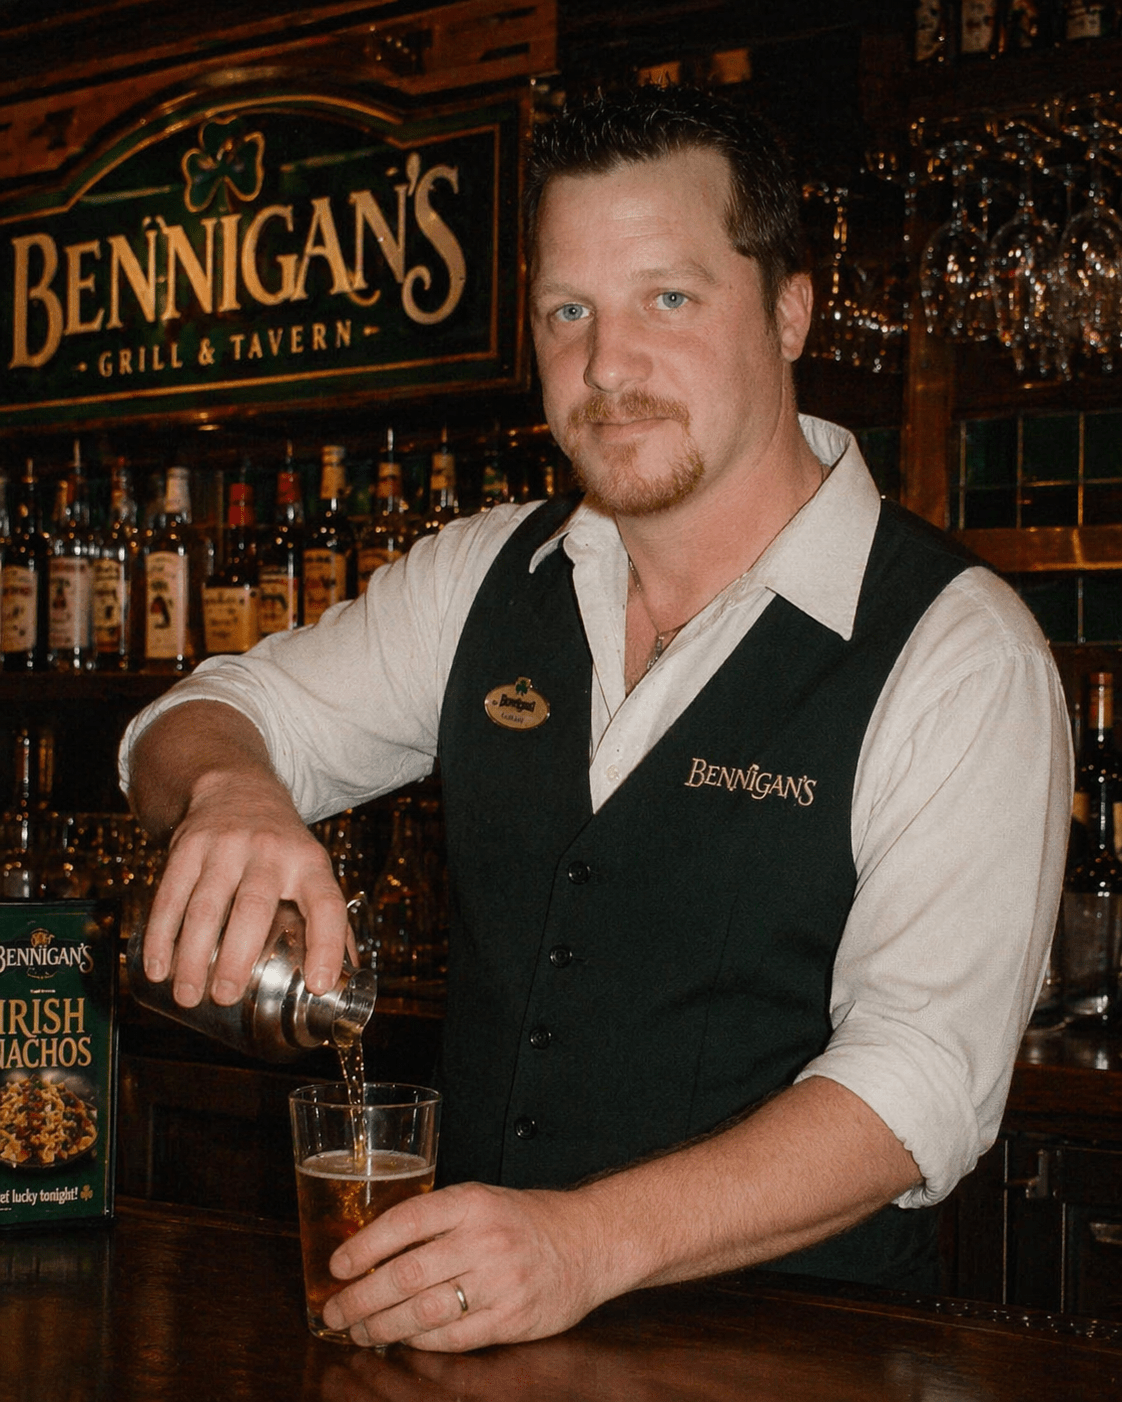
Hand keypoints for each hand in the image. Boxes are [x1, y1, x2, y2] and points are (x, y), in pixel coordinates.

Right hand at [142, 765, 349, 1008]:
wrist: (237, 788)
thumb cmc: (282, 845)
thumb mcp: (312, 867)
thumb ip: (330, 917)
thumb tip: (347, 977)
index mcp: (309, 863)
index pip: (326, 904)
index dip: (327, 944)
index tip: (318, 984)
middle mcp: (269, 851)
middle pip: (254, 906)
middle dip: (238, 956)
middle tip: (226, 996)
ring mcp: (225, 846)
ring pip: (206, 906)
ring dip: (193, 955)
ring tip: (189, 995)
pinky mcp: (187, 846)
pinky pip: (170, 895)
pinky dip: (161, 935)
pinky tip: (157, 968)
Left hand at [321, 1181, 606, 1351]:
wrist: (588, 1241)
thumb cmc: (524, 1221)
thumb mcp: (480, 1202)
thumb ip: (433, 1222)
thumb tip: (370, 1252)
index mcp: (471, 1202)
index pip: (406, 1220)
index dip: (365, 1245)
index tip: (337, 1265)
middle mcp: (484, 1239)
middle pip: (406, 1274)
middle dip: (361, 1298)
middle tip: (336, 1311)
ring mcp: (500, 1282)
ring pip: (424, 1311)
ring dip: (383, 1326)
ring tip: (361, 1331)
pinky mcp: (512, 1318)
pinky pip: (452, 1338)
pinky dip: (420, 1341)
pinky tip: (403, 1340)